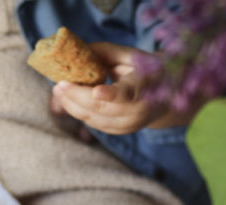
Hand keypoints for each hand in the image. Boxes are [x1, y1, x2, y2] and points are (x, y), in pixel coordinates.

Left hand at [51, 42, 194, 134]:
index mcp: (144, 87)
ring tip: (59, 91)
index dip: (111, 94)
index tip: (96, 91)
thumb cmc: (145, 69)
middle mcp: (138, 110)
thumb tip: (80, 50)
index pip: (127, 93)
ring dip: (72, 106)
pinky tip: (68, 100)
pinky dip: (78, 112)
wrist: (167, 96)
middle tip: (59, 85)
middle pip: (101, 108)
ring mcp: (129, 125)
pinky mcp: (120, 132)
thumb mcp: (131, 55)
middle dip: (76, 96)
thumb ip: (107, 52)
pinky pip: (94, 124)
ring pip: (94, 119)